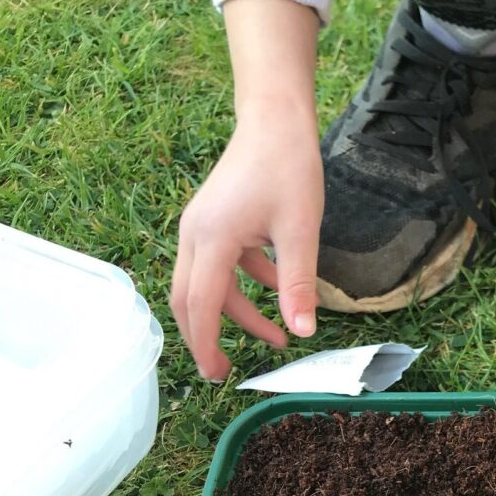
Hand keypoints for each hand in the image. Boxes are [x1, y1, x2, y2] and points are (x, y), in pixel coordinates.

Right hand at [169, 0, 321, 380]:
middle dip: (209, 337)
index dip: (207, 344)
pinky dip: (246, 284)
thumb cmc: (289, 168)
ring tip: (278, 338)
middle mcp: (195, 235)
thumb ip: (299, 284)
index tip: (218, 375)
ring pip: (209, 284)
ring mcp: (202, 227)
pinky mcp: (216, 221)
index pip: (201, 305)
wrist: (276, 120)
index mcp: (211, 239)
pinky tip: (280, 291)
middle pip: (191, 299)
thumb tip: (304, 330)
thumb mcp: (301, 231)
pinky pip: (223, 265)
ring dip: (238, 313)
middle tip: (228, 370)